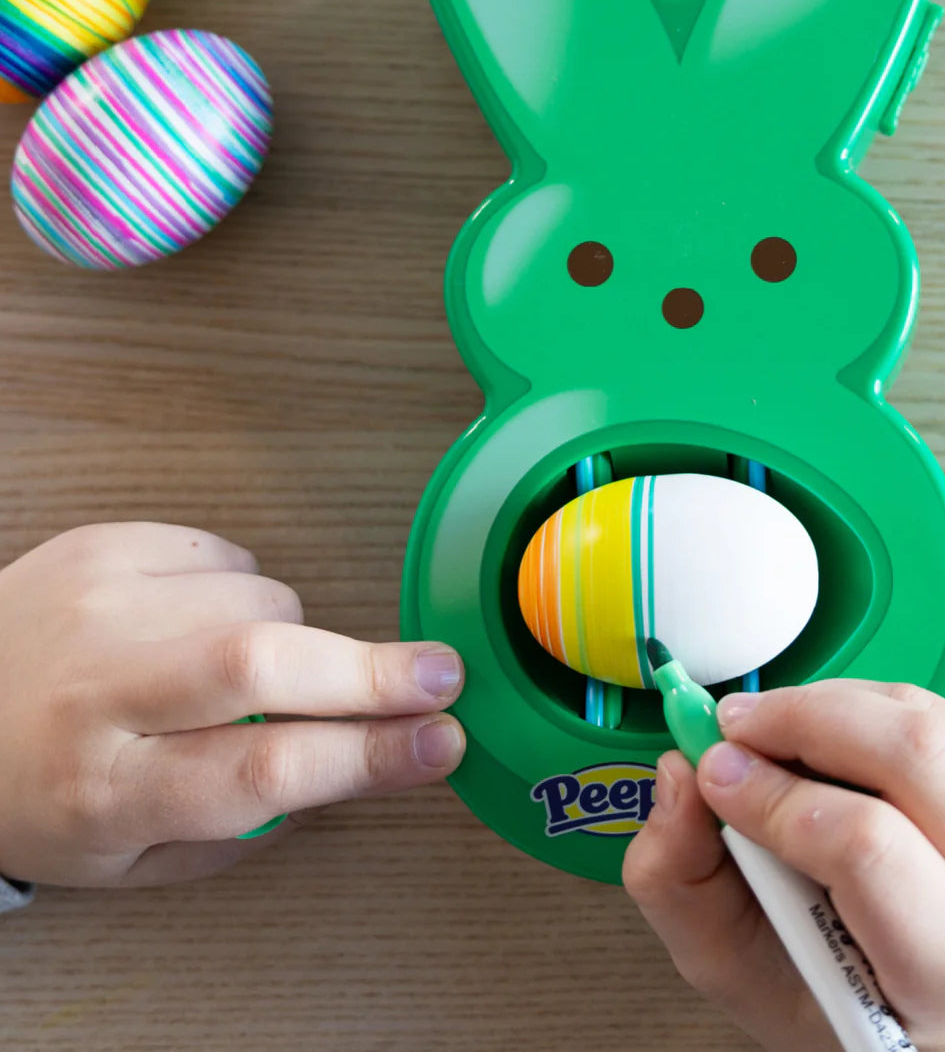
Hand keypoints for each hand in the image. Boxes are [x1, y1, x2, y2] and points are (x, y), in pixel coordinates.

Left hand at [0, 523, 464, 887]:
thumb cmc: (41, 795)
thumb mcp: (128, 860)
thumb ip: (240, 829)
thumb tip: (356, 766)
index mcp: (105, 790)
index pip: (256, 772)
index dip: (362, 758)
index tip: (439, 745)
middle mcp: (99, 689)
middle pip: (258, 663)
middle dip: (368, 671)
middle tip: (443, 676)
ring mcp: (100, 603)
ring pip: (262, 600)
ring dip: (290, 635)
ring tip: (240, 668)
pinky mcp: (106, 544)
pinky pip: (232, 555)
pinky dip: (244, 591)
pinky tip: (197, 622)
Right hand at [624, 680, 944, 1051]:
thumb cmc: (841, 993)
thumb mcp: (737, 970)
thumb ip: (680, 883)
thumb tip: (679, 775)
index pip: (870, 849)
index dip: (779, 796)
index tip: (713, 773)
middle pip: (914, 756)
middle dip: (805, 718)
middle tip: (734, 725)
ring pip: (923, 718)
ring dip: (830, 703)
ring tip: (770, 731)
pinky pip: (934, 709)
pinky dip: (861, 704)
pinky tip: (821, 737)